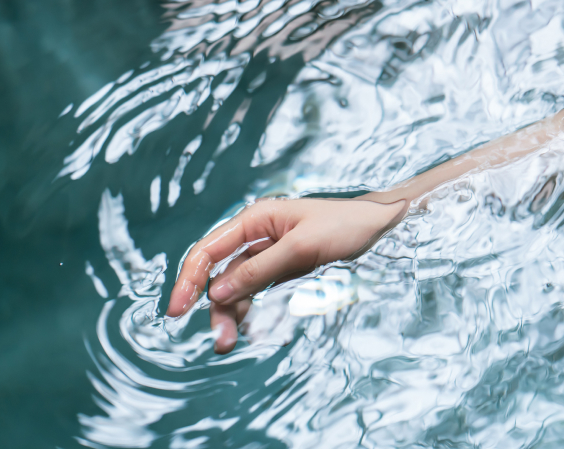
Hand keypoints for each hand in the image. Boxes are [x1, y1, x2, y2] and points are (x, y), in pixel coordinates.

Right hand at [166, 196, 407, 352]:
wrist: (385, 228)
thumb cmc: (347, 227)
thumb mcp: (303, 248)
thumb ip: (259, 270)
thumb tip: (217, 293)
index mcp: (256, 219)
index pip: (209, 250)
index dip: (189, 279)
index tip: (177, 311)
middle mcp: (258, 236)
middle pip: (219, 274)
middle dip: (214, 307)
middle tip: (220, 341)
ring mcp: (270, 255)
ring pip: (237, 288)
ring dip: (231, 314)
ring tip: (231, 344)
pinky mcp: (284, 272)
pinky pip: (257, 293)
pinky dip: (250, 312)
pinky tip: (250, 331)